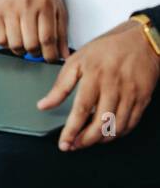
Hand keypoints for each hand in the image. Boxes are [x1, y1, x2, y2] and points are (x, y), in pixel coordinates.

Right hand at [0, 0, 69, 60]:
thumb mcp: (57, 6)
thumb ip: (62, 31)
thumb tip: (64, 54)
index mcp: (44, 5)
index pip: (48, 38)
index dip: (50, 54)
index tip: (51, 58)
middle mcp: (25, 6)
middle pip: (31, 44)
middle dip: (36, 53)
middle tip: (38, 50)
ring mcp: (8, 9)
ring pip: (15, 44)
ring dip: (21, 50)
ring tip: (25, 44)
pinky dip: (7, 44)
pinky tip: (13, 38)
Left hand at [38, 19, 159, 150]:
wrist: (141, 40)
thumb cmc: (107, 49)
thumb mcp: (76, 61)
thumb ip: (60, 85)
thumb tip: (43, 105)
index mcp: (94, 76)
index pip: (81, 109)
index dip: (72, 130)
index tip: (64, 143)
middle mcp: (113, 87)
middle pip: (101, 123)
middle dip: (86, 140)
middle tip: (74, 146)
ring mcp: (130, 94)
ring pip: (117, 126)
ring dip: (102, 139)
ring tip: (88, 141)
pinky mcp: (143, 99)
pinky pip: (132, 123)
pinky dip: (119, 133)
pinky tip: (107, 134)